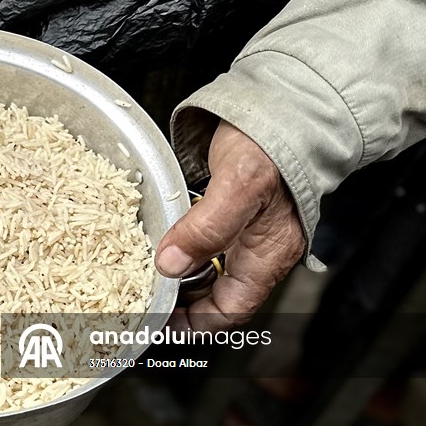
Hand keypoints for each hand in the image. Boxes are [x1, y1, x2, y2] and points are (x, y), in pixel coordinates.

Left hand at [155, 121, 305, 330]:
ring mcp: (247, 229)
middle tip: (142, 299)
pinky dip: (183, 249)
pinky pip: (206, 242)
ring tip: (145, 276)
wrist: (284, 102)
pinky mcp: (233, 209)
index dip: (193, 324)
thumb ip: (206, 228)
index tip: (157, 323)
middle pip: (217, 295)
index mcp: (267, 254)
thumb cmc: (271, 140)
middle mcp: (258, 248)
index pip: (229, 310)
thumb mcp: (237, 185)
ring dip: (179, 277)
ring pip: (209, 269)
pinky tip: (162, 242)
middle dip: (181, 304)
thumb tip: (169, 266)